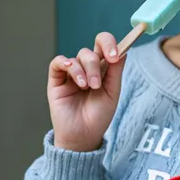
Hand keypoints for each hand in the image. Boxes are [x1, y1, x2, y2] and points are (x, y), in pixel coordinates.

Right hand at [48, 32, 125, 151]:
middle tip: (96, 84)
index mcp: (103, 69)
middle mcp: (87, 68)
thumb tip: (123, 49)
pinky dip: (65, 63)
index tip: (114, 56)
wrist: (83, 136)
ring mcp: (71, 74)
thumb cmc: (99, 116)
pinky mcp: (56, 80)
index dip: (110, 44)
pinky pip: (58, 62)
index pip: (105, 46)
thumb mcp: (112, 93)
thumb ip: (116, 71)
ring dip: (84, 70)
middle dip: (95, 64)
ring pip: (77, 57)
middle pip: (91, 50)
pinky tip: (71, 72)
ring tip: (86, 87)